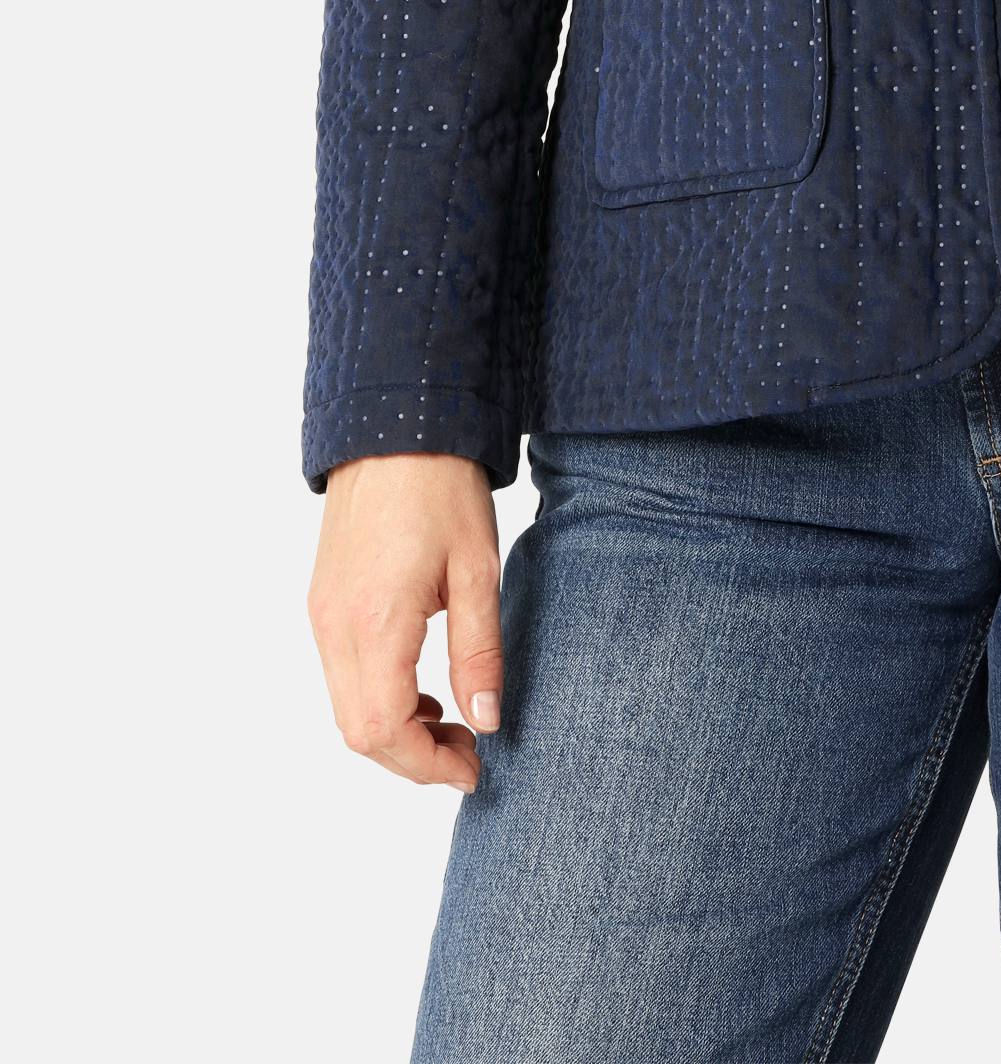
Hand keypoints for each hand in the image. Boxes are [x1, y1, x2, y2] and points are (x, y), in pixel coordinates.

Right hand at [307, 453, 501, 791]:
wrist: (396, 422)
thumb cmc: (441, 486)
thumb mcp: (477, 569)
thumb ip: (479, 652)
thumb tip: (487, 722)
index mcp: (374, 622)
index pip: (385, 730)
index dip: (428, 765)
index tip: (474, 768)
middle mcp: (335, 627)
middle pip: (359, 732)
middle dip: (412, 759)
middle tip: (469, 753)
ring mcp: (322, 615)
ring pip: (346, 708)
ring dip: (394, 731)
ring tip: (452, 721)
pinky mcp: (323, 602)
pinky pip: (342, 675)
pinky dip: (377, 698)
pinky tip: (422, 686)